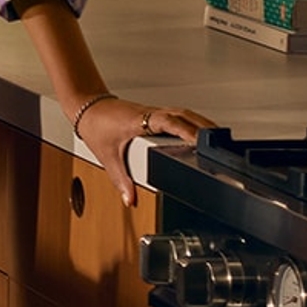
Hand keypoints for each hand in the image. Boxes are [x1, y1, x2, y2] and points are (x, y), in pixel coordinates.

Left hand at [75, 93, 216, 203]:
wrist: (86, 107)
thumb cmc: (95, 125)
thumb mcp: (107, 156)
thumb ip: (120, 180)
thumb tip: (129, 199)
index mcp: (141, 120)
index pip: (169, 122)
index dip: (187, 130)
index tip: (202, 141)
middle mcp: (151, 114)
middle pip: (184, 115)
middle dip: (204, 127)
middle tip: (220, 141)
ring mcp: (154, 112)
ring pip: (184, 113)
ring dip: (200, 124)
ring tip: (217, 138)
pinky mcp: (155, 114)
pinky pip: (178, 116)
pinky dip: (191, 124)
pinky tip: (199, 134)